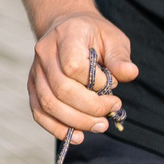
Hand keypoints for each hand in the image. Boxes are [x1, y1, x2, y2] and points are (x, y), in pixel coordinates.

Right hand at [30, 7, 135, 143]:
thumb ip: (120, 57)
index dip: (95, 82)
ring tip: (100, 126)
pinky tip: (77, 136)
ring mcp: (35, 71)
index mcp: (65, 36)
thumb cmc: (94, 35)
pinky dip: (57, 128)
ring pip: (48, 104)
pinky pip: (39, 112)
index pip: (73, 66)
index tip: (111, 84)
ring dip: (76, 121)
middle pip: (61, 89)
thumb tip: (130, 74)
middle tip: (112, 109)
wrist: (67, 28)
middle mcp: (44, 53)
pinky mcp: (33, 87)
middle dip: (90, 107)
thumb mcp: (113, 38)